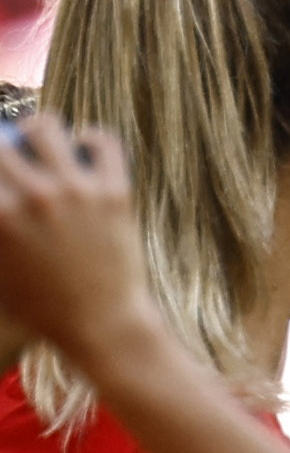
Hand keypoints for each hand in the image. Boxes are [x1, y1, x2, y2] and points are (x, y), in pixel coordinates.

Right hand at [0, 113, 156, 363]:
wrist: (103, 326)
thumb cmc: (43, 307)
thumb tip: (1, 200)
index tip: (0, 177)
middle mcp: (33, 196)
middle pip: (1, 143)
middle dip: (3, 150)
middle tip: (14, 159)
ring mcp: (76, 191)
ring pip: (47, 126)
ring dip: (40, 131)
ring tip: (45, 144)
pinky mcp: (114, 193)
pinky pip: (102, 140)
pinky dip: (90, 137)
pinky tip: (85, 147)